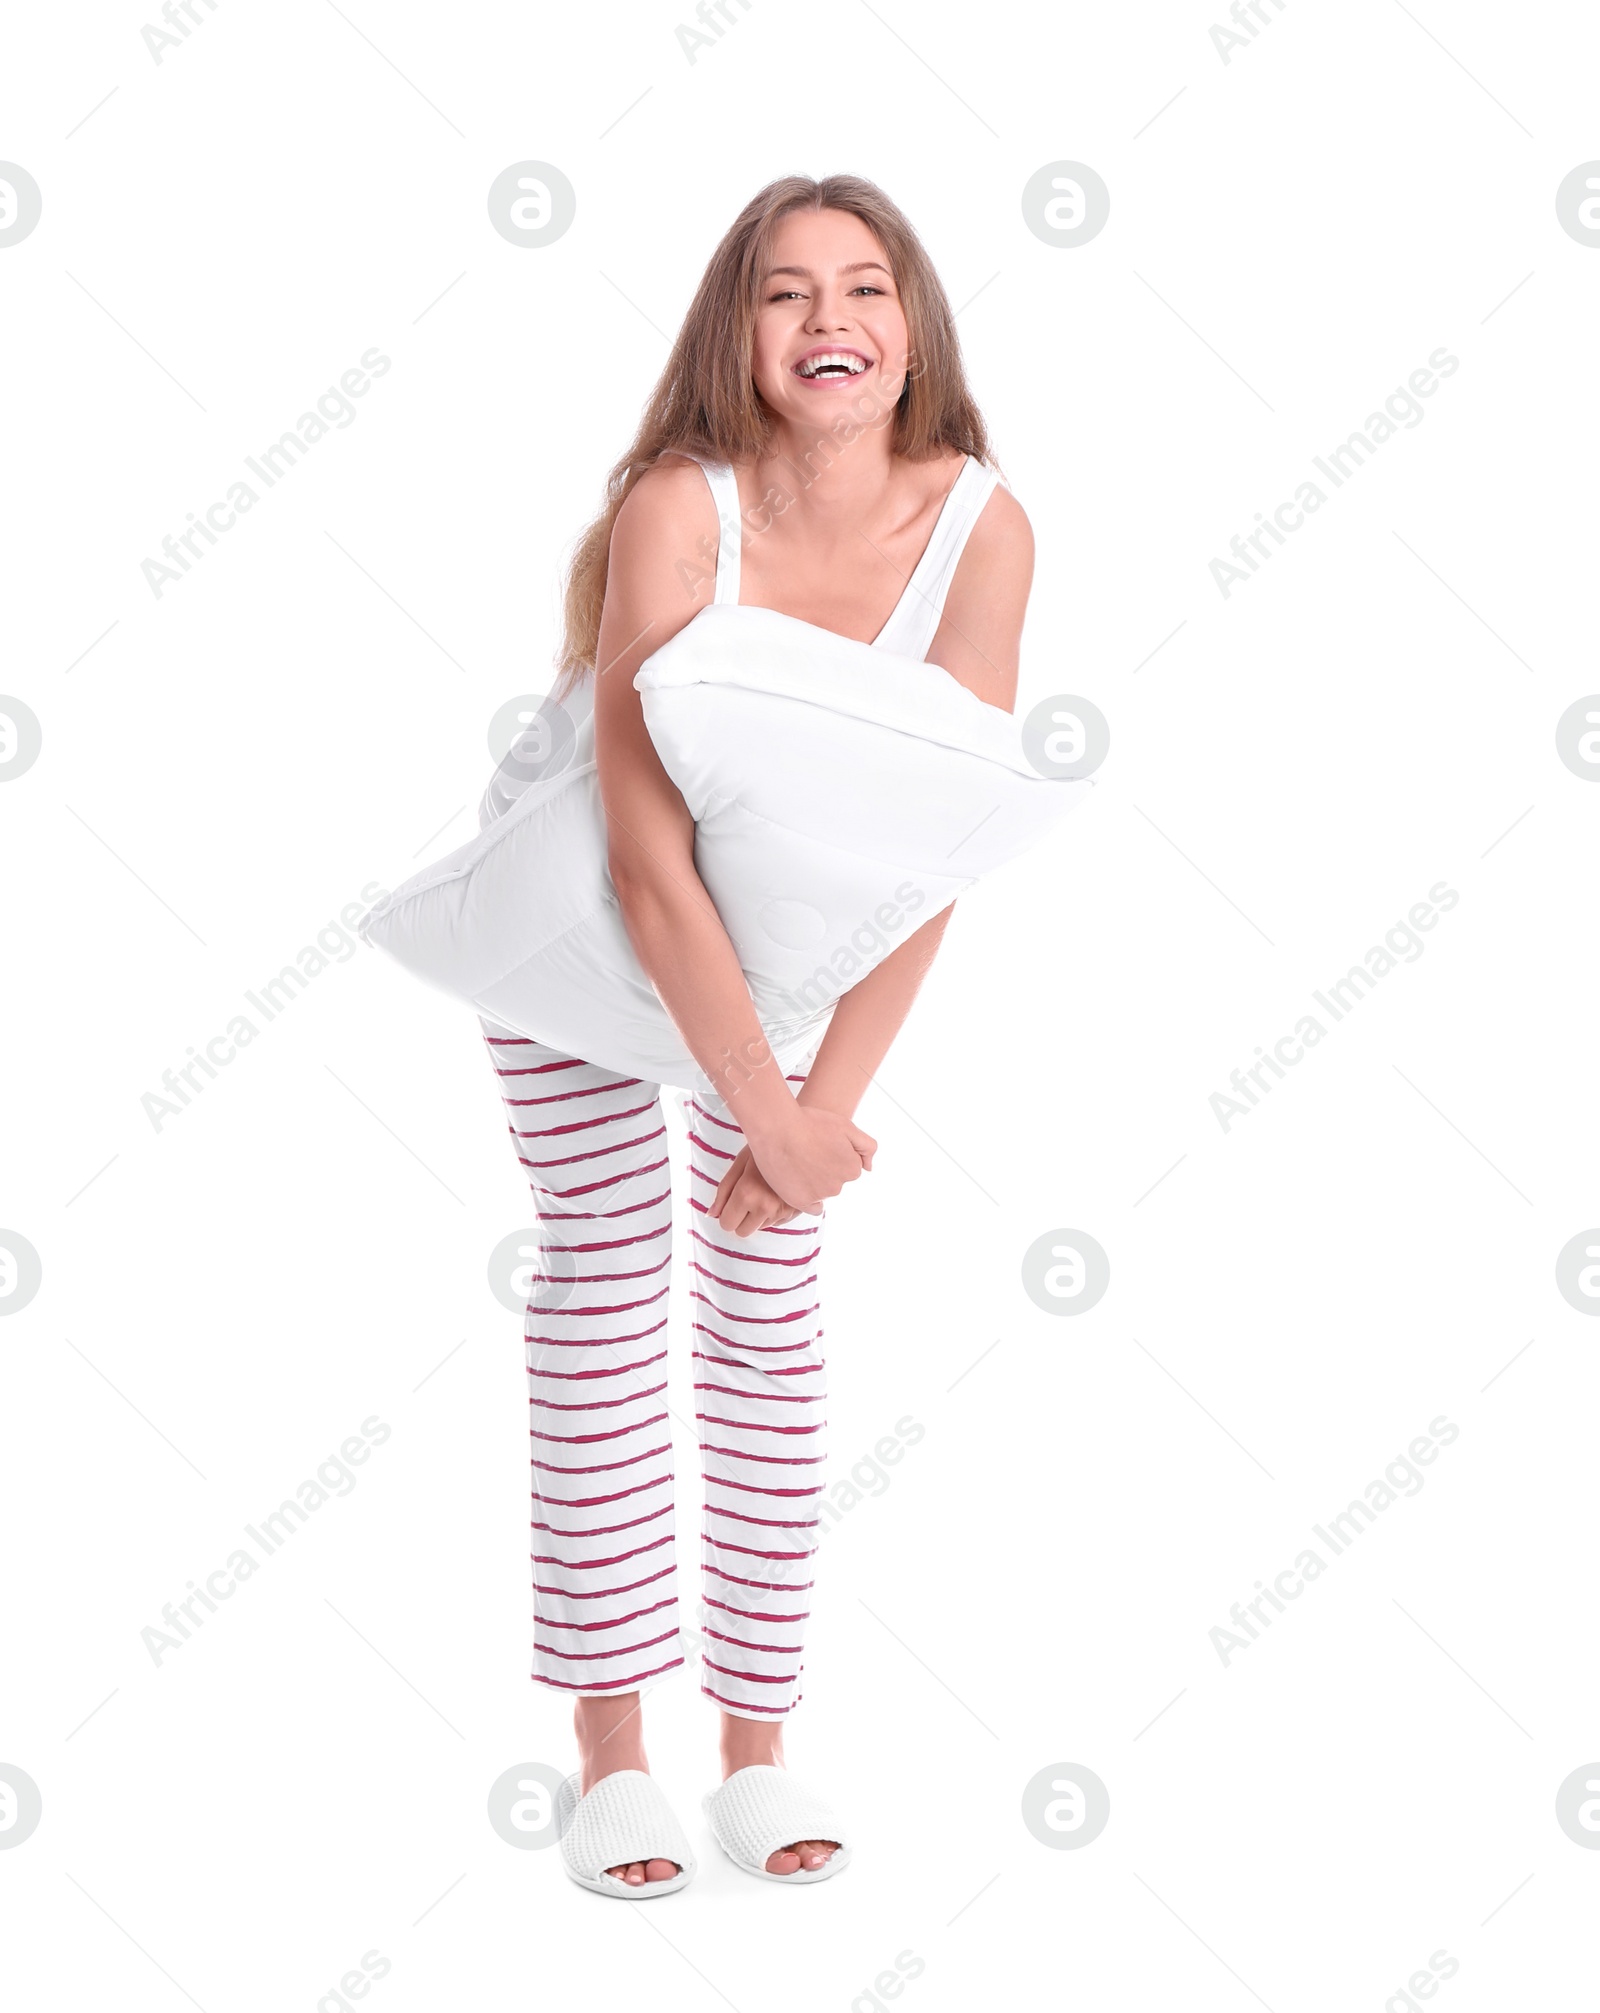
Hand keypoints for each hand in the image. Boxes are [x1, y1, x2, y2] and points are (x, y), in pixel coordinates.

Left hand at [708, 1146, 799, 1237]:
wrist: (799, 1139)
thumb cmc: (767, 1145)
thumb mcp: (739, 1163)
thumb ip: (723, 1190)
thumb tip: (712, 1213)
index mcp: (747, 1193)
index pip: (727, 1223)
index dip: (727, 1214)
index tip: (731, 1203)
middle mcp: (766, 1206)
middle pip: (743, 1231)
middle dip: (741, 1218)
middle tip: (747, 1197)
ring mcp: (783, 1210)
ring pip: (761, 1227)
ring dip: (759, 1214)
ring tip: (765, 1191)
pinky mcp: (797, 1212)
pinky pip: (777, 1223)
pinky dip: (774, 1213)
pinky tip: (777, 1194)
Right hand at [743, 1104, 876, 1215]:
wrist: (777, 1128)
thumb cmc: (809, 1123)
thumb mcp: (846, 1126)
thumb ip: (866, 1147)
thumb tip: (869, 1168)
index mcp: (851, 1168)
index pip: (847, 1167)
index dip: (833, 1155)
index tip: (820, 1146)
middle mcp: (838, 1185)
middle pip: (834, 1180)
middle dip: (824, 1170)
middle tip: (806, 1153)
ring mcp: (819, 1195)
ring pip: (821, 1191)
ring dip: (813, 1181)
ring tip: (796, 1162)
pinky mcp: (800, 1201)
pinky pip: (811, 1207)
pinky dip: (807, 1199)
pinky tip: (798, 1184)